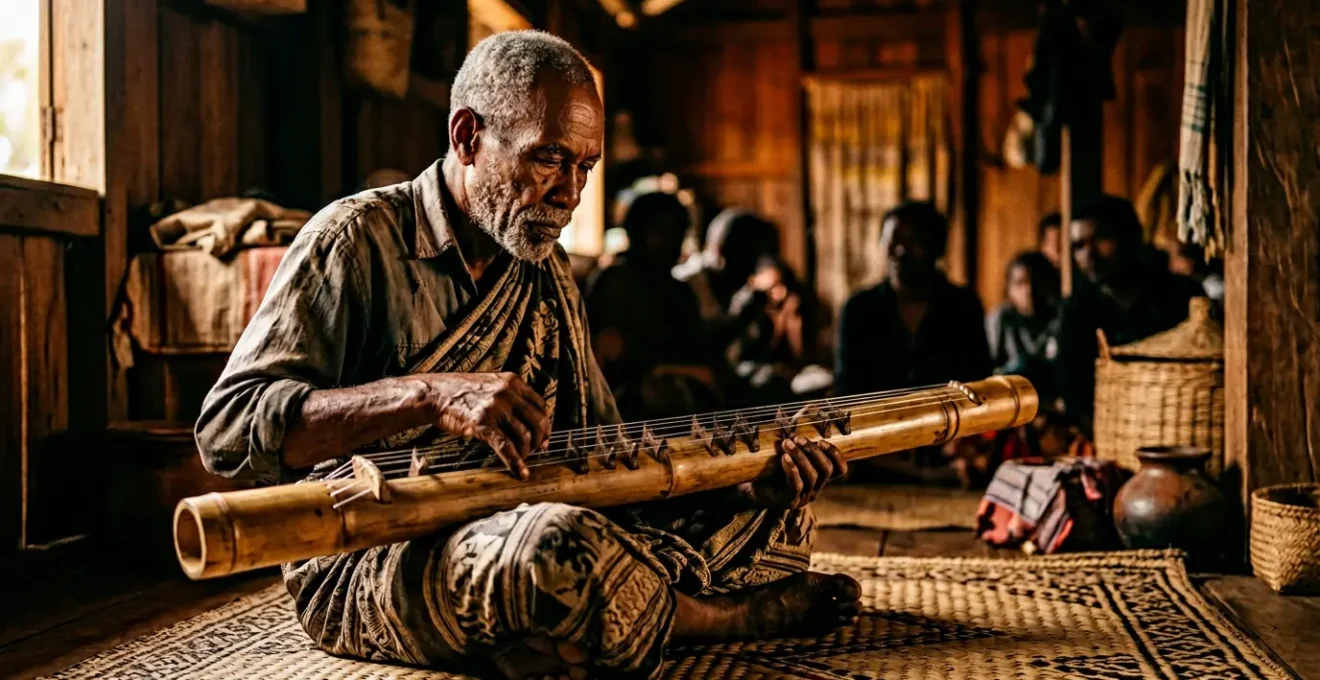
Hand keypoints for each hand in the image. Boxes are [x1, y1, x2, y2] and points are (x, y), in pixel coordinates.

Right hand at [428, 372, 549, 479]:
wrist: (435, 394)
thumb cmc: (461, 392)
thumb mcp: (491, 385)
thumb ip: (510, 396)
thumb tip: (527, 419)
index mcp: (512, 381)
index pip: (540, 406)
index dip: (545, 425)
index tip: (544, 438)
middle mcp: (507, 393)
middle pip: (537, 422)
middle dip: (539, 441)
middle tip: (535, 451)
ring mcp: (496, 408)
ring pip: (524, 436)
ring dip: (526, 452)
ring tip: (522, 460)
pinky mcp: (482, 424)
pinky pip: (506, 447)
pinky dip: (515, 463)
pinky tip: (520, 473)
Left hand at [739, 436, 846, 508]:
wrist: (752, 486)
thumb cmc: (773, 467)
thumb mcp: (789, 450)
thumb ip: (800, 434)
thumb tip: (808, 408)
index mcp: (820, 476)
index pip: (840, 469)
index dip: (835, 455)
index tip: (821, 441)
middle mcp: (816, 487)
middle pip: (826, 470)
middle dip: (814, 452)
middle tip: (798, 439)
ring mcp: (804, 495)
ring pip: (812, 476)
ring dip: (801, 457)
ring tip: (787, 444)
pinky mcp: (789, 500)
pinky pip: (797, 485)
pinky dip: (792, 470)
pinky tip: (785, 458)